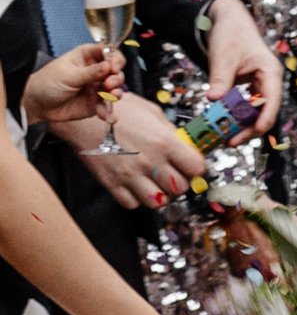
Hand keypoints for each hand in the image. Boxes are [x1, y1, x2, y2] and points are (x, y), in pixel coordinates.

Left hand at [21, 41, 125, 139]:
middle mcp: (95, 71)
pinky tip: (109, 117)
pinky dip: (109, 112)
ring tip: (112, 97)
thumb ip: (90, 72)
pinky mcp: (94, 104)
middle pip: (116, 71)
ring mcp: (96, 88)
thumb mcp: (67, 75)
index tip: (114, 67)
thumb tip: (108, 66)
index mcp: (87, 57)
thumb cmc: (46, 83)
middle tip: (109, 84)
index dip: (115, 58)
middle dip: (116, 78)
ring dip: (117, 93)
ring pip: (115, 89)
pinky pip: (106, 107)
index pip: (108, 52)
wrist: (36, 105)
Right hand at [46, 88, 203, 211]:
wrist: (82, 118)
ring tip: (154, 182)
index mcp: (164, 142)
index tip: (191, 166)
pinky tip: (135, 184)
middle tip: (172, 174)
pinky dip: (136, 198)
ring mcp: (130, 176)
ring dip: (159, 194)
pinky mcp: (112, 185)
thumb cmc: (116, 110)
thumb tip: (185, 145)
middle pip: (180, 188)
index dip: (196, 168)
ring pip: (158, 202)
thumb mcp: (152, 112)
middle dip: (180, 183)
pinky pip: (132, 204)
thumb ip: (170, 131)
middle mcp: (150, 162)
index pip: (196, 168)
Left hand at [202, 0, 282, 132]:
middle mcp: (269, 81)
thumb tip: (213, 100)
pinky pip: (245, 106)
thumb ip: (220, 79)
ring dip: (242, 125)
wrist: (227, 20)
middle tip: (230, 142)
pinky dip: (235, 116)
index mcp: (270, 72)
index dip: (263, 120)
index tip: (251, 133)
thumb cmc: (231, 33)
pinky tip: (223, 124)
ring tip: (225, 137)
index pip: (272, 102)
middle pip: (265, 112)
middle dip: (249, 129)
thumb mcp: (224, 57)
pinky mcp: (249, 88)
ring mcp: (260, 85)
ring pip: (255, 112)